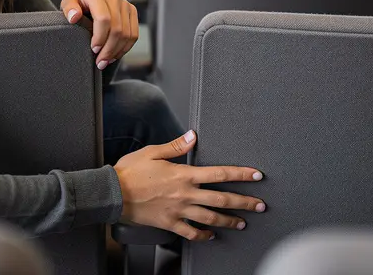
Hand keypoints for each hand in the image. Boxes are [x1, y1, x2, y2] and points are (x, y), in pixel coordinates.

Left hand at [61, 0, 138, 70]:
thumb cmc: (80, 1)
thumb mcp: (69, 2)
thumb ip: (69, 8)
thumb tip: (74, 17)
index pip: (103, 19)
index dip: (100, 37)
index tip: (94, 49)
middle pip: (117, 29)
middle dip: (108, 49)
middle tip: (99, 62)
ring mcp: (125, 5)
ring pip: (127, 34)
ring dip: (116, 51)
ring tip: (105, 61)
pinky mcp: (132, 12)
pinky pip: (133, 34)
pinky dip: (125, 48)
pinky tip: (114, 55)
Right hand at [114, 130, 265, 240]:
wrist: (113, 194)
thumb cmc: (130, 172)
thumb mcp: (153, 152)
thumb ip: (176, 146)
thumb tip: (193, 136)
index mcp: (184, 175)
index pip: (220, 173)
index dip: (241, 174)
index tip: (257, 175)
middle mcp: (186, 194)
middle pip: (222, 199)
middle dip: (244, 202)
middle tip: (260, 206)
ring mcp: (179, 211)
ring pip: (211, 218)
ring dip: (230, 221)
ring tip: (243, 223)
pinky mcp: (170, 223)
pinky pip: (191, 233)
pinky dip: (204, 236)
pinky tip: (211, 237)